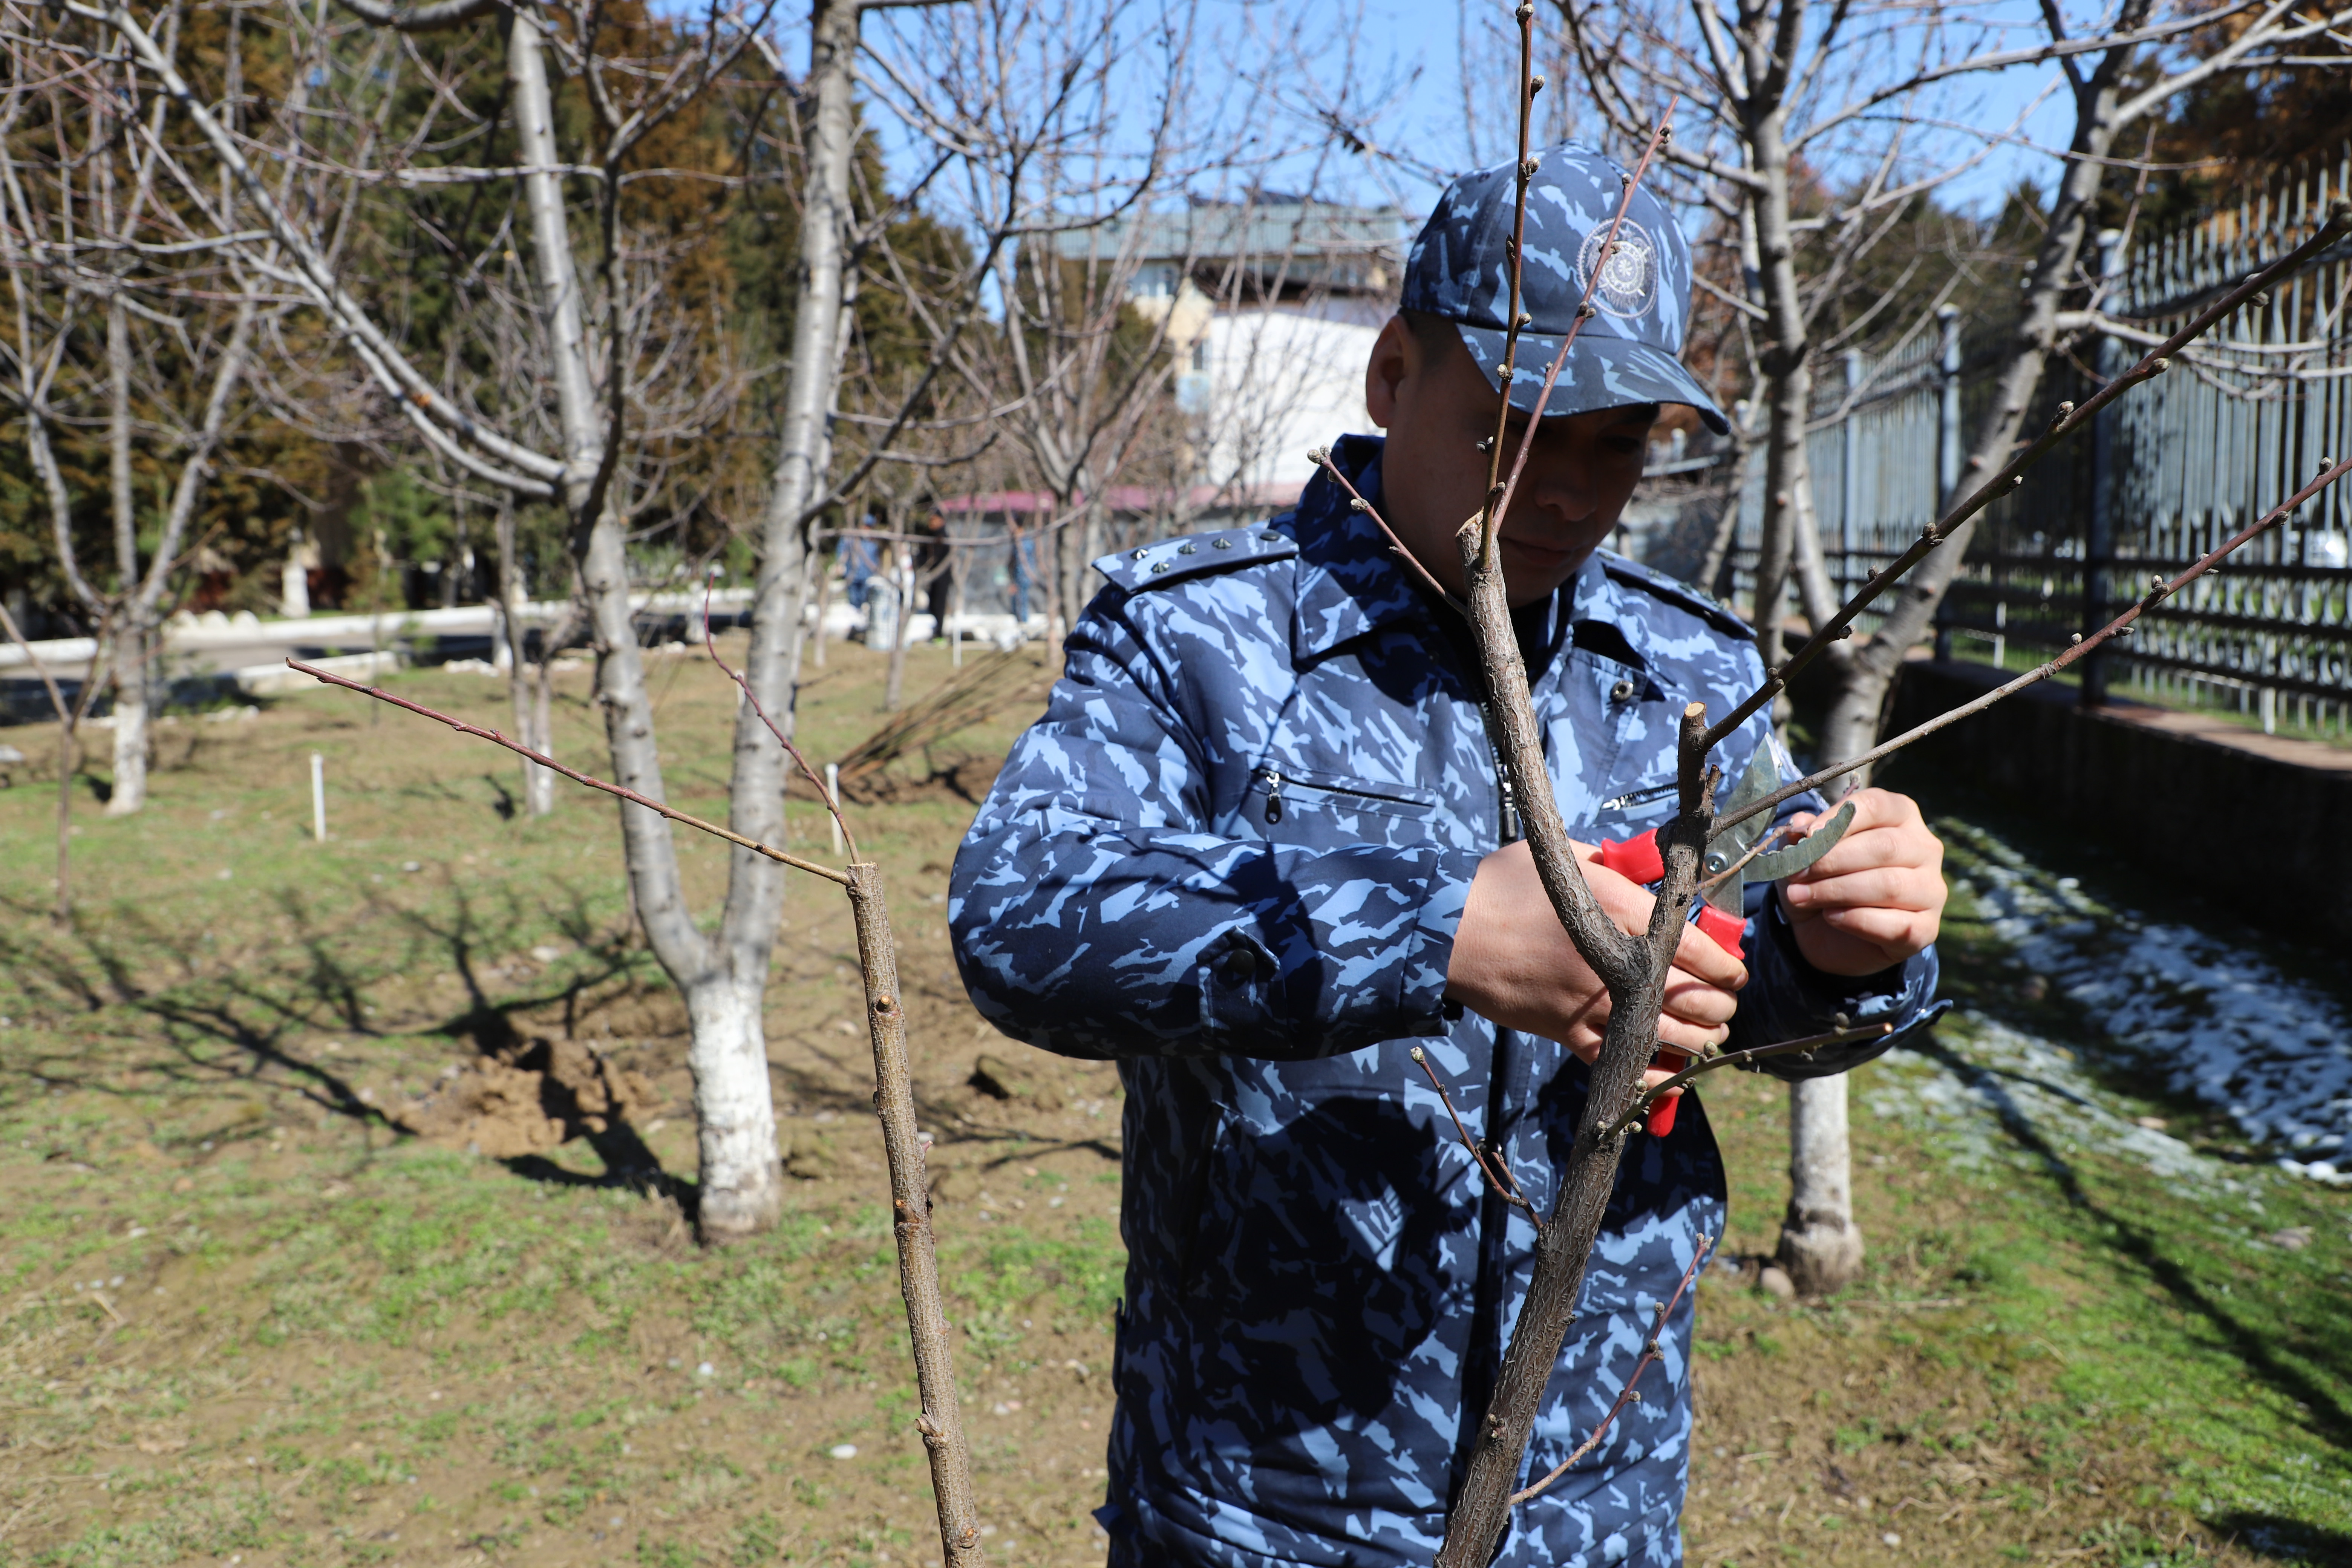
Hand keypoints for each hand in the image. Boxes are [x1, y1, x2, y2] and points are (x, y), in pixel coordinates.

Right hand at [1447, 838, 1747, 1073]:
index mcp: (1620, 913)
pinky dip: (1653, 1071)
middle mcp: (1614, 963)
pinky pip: (1623, 1063)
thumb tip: (1645, 871)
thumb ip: (1613, 864)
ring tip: (1709, 1036)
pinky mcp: (1567, 1033)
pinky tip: (1669, 1069)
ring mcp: (1591, 1004)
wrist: (1451, 931)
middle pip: (1695, 999)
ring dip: (1699, 1041)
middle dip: (1721, 1006)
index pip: (1698, 950)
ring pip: (1668, 1037)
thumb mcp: (1564, 857)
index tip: (1737, 973)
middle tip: (1726, 1005)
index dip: (1729, 967)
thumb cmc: (1504, 886)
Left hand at [1776, 788, 1946, 975]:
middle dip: (1833, 860)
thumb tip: (1799, 823)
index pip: (1876, 806)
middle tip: (1797, 874)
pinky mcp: (1927, 928)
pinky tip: (1831, 917)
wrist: (1830, 935)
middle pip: (1884, 846)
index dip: (1837, 819)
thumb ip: (1804, 837)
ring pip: (1890, 884)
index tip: (1806, 836)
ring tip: (1801, 897)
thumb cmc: (1823, 881)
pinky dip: (1855, 920)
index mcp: (1900, 816)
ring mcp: (1931, 889)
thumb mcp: (1805, 857)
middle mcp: (1924, 848)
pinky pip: (1896, 924)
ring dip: (1837, 891)